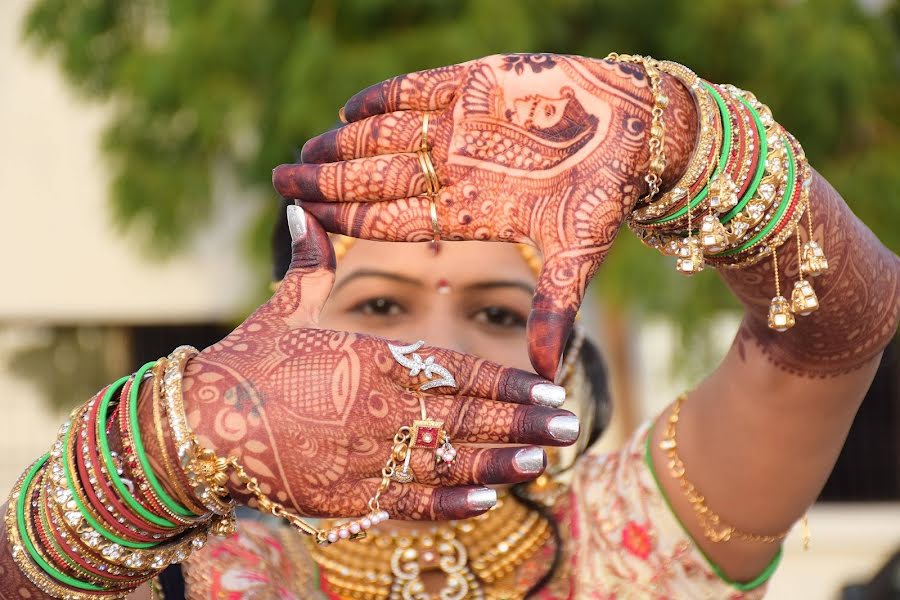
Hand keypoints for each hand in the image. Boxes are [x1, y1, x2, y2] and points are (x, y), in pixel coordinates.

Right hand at [181, 206, 576, 520]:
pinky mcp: (346, 498)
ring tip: (544, 463)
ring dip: (501, 465)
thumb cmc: (249, 360)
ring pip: (449, 464)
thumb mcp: (285, 306)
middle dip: (523, 424)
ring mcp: (364, 457)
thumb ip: (310, 263)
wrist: (198, 425)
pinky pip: (408, 503)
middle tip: (569, 425)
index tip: (548, 389)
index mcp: (370, 359)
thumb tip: (301, 211)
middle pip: (466, 419)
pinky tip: (488, 502)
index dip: (507, 384)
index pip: (456, 372)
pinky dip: (450, 505)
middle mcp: (377, 409)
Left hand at [273, 53, 696, 377]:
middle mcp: (457, 170)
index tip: (304, 218)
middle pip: (378, 177)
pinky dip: (387, 96)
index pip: (393, 218)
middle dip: (328, 178)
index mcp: (468, 211)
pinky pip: (423, 89)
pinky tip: (352, 107)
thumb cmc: (607, 198)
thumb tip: (547, 377)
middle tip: (281, 178)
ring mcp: (464, 127)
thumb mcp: (577, 257)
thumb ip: (555, 309)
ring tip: (305, 148)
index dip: (348, 218)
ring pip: (389, 134)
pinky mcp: (481, 84)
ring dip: (345, 141)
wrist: (640, 135)